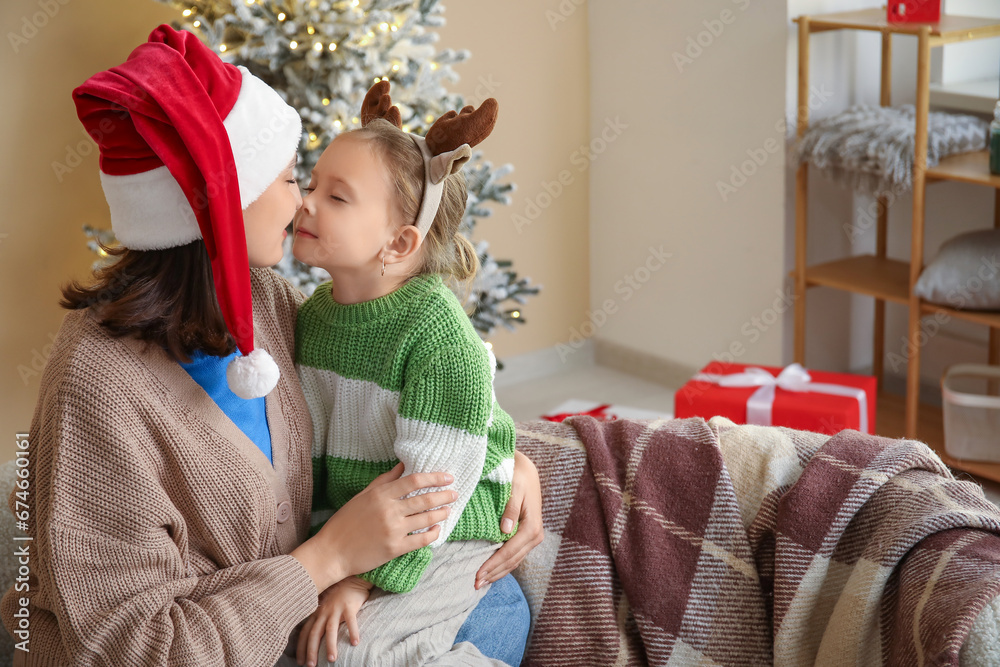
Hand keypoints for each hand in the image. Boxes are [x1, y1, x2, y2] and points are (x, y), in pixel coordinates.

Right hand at [291, 463, 456, 591]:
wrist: (332, 552)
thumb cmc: (344, 522)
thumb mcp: (362, 496)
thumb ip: (384, 480)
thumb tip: (402, 466)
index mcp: (380, 494)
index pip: (414, 481)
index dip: (434, 478)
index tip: (447, 477)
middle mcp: (389, 510)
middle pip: (424, 499)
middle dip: (443, 495)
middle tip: (455, 492)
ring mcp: (393, 530)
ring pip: (425, 519)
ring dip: (441, 513)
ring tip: (448, 509)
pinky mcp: (395, 548)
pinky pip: (421, 540)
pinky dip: (432, 534)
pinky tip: (437, 529)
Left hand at [296, 576, 373, 666]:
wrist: (353, 579)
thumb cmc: (339, 595)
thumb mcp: (325, 606)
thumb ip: (318, 618)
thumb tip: (311, 637)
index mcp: (316, 613)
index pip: (305, 632)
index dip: (301, 648)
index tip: (300, 662)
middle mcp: (324, 611)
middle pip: (315, 633)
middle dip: (311, 650)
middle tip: (311, 665)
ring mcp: (336, 608)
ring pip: (330, 629)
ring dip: (330, 645)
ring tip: (331, 659)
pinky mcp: (349, 606)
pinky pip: (351, 621)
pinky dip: (352, 632)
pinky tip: (355, 643)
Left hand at [475, 450, 543, 588]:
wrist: (527, 471)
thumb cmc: (518, 477)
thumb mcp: (514, 488)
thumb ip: (510, 508)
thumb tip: (505, 531)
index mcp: (532, 526)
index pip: (509, 551)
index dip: (493, 564)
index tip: (478, 574)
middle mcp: (535, 535)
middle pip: (512, 560)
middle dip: (494, 573)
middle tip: (475, 584)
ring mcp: (532, 538)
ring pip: (514, 561)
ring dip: (498, 572)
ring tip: (481, 582)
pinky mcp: (527, 537)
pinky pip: (515, 555)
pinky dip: (503, 565)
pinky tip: (492, 572)